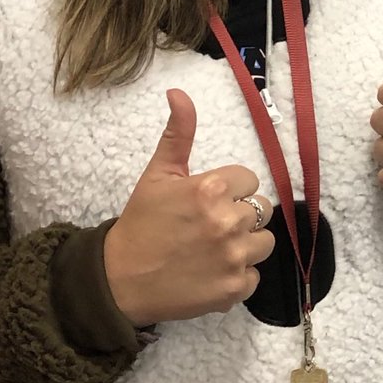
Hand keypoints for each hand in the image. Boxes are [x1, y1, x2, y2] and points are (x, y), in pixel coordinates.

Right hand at [103, 89, 275, 326]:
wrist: (118, 282)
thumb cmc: (141, 224)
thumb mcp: (158, 174)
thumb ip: (178, 133)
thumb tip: (179, 92)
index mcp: (212, 188)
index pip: (250, 180)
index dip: (230, 190)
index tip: (207, 201)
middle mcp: (228, 221)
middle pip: (261, 210)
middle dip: (238, 216)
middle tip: (208, 227)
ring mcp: (233, 257)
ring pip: (264, 243)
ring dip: (244, 246)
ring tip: (212, 249)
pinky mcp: (234, 289)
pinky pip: (255, 277)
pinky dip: (238, 277)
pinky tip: (211, 273)